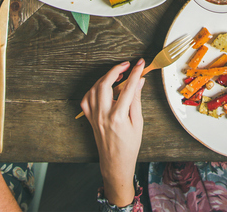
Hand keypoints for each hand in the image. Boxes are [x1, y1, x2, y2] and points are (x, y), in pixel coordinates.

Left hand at [82, 60, 145, 207]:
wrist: (115, 163)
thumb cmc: (129, 146)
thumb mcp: (138, 123)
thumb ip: (136, 100)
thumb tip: (139, 82)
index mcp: (118, 117)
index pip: (127, 88)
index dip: (135, 73)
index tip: (140, 64)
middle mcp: (103, 115)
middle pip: (105, 84)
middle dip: (115, 70)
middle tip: (126, 65)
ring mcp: (94, 117)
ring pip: (93, 89)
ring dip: (104, 78)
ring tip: (117, 74)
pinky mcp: (90, 119)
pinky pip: (86, 99)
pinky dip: (93, 89)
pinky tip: (102, 87)